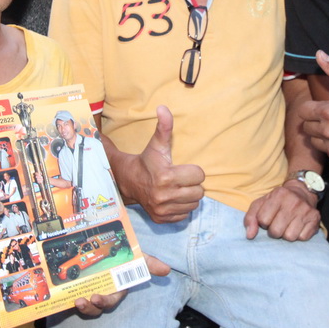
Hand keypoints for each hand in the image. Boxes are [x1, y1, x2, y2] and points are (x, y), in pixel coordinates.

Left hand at [72, 254, 170, 315]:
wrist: (106, 244)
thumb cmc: (123, 255)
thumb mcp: (136, 257)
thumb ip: (149, 263)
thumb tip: (167, 269)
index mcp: (115, 288)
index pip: (111, 300)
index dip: (104, 302)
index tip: (96, 298)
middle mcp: (102, 291)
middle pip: (96, 306)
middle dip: (91, 307)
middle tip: (84, 301)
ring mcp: (89, 289)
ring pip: (84, 304)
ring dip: (81, 305)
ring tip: (76, 300)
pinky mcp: (77, 286)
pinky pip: (71, 295)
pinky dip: (67, 297)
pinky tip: (64, 294)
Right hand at [121, 106, 204, 222]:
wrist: (129, 181)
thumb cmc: (148, 160)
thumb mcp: (157, 143)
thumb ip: (164, 126)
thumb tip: (163, 107)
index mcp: (166, 177)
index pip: (199, 175)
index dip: (193, 171)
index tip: (181, 168)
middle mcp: (164, 196)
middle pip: (199, 192)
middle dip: (192, 184)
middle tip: (180, 179)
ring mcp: (163, 209)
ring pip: (194, 205)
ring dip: (188, 196)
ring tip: (177, 188)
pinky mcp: (162, 219)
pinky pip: (185, 215)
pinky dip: (181, 207)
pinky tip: (172, 198)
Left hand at [243, 180, 319, 240]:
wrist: (302, 192)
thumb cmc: (278, 201)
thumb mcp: (261, 203)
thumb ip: (251, 218)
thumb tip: (250, 236)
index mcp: (278, 195)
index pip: (263, 220)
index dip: (264, 222)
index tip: (268, 217)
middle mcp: (293, 201)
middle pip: (276, 231)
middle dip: (274, 231)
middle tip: (277, 223)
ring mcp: (306, 210)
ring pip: (290, 237)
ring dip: (286, 234)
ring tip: (287, 225)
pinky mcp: (315, 219)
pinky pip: (302, 238)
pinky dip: (298, 235)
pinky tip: (298, 226)